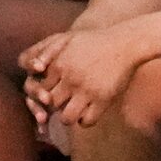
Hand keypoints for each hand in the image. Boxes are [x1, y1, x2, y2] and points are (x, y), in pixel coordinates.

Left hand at [20, 28, 136, 128]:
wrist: (125, 43)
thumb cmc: (93, 41)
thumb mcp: (66, 38)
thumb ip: (46, 51)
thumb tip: (35, 69)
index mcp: (59, 64)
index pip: (39, 89)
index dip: (42, 94)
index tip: (49, 93)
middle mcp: (70, 79)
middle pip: (51, 104)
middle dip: (53, 107)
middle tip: (61, 103)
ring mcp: (87, 90)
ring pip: (66, 118)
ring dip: (68, 117)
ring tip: (73, 110)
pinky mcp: (103, 99)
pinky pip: (87, 121)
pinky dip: (85, 120)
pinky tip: (87, 112)